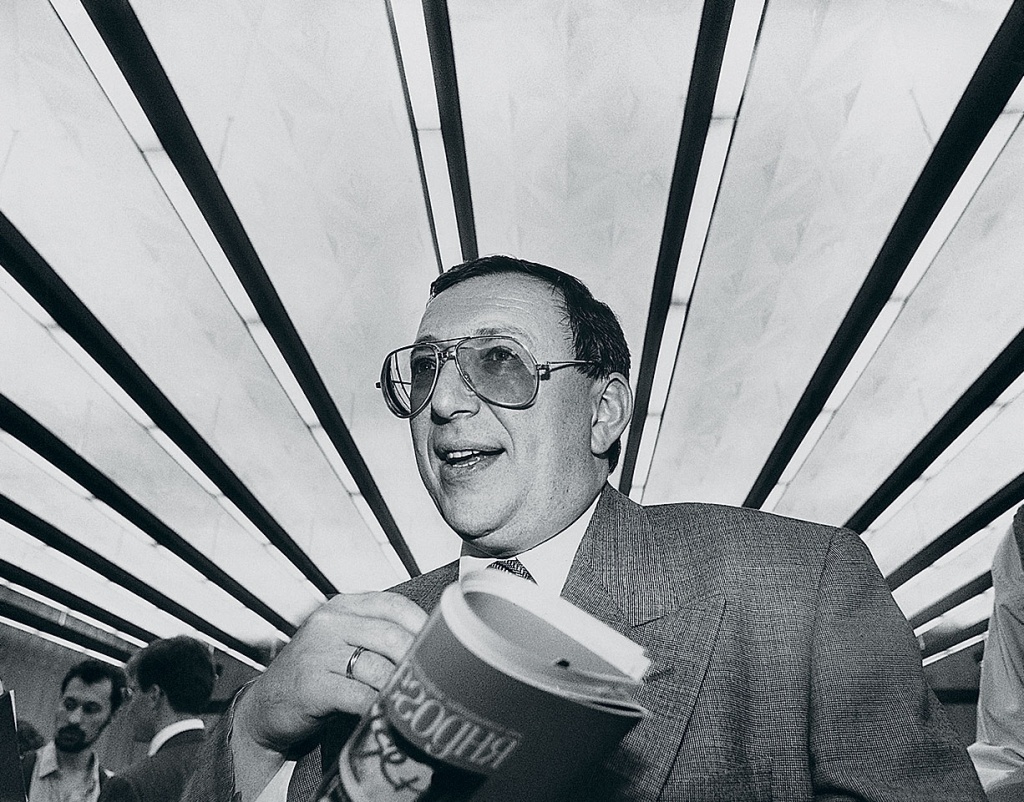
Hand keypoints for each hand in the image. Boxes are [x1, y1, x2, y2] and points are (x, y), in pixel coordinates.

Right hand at [230, 591, 427, 798]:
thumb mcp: (342, 643)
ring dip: (402, 687)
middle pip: (391, 635)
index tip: (444, 647)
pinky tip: (391, 714)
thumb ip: (377, 636)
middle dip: (419, 660)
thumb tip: (433, 645)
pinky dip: (379, 707)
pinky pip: (357, 695)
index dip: (423, 625)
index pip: (394, 605)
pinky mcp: (310, 685)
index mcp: (342, 606)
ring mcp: (317, 653)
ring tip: (419, 701)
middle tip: (437, 681)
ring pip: (377, 666)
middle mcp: (329, 623)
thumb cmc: (315, 675)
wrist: (265, 707)